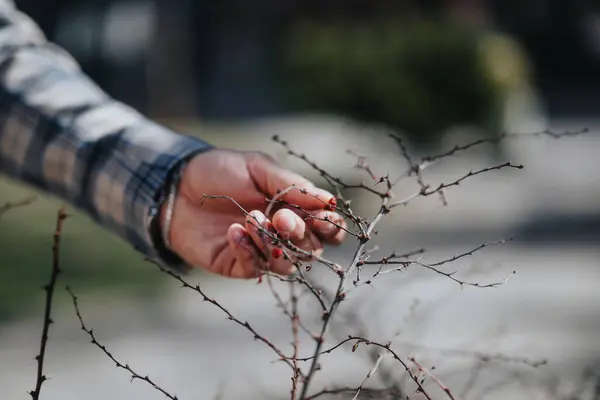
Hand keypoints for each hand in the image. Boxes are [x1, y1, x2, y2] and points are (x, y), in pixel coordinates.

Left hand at [160, 149, 346, 278]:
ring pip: (285, 265)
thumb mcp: (259, 168)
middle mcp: (283, 233)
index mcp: (294, 208)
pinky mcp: (237, 263)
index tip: (323, 218)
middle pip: (310, 249)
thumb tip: (330, 201)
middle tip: (280, 217)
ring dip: (273, 244)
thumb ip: (293, 186)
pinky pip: (255, 268)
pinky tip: (233, 231)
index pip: (326, 228)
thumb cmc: (221, 170)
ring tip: (251, 220)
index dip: (330, 228)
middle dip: (299, 234)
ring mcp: (261, 251)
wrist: (177, 184)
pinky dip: (248, 251)